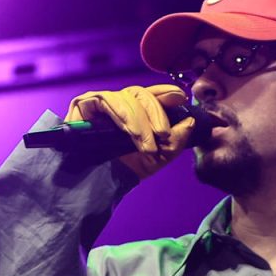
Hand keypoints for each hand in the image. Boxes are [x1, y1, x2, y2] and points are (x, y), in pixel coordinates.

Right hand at [65, 84, 195, 178]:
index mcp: (135, 110)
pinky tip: (129, 132)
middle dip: (155, 114)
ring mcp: (101, 102)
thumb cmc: (129, 168)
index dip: (165, 91)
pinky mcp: (84, 104)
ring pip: (125, 98)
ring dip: (140, 121)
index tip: (180, 97)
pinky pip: (105, 100)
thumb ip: (177, 138)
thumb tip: (191, 121)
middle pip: (140, 94)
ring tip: (146, 144)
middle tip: (163, 135)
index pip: (151, 93)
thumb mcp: (161, 155)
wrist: (102, 184)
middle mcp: (118, 103)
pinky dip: (121, 115)